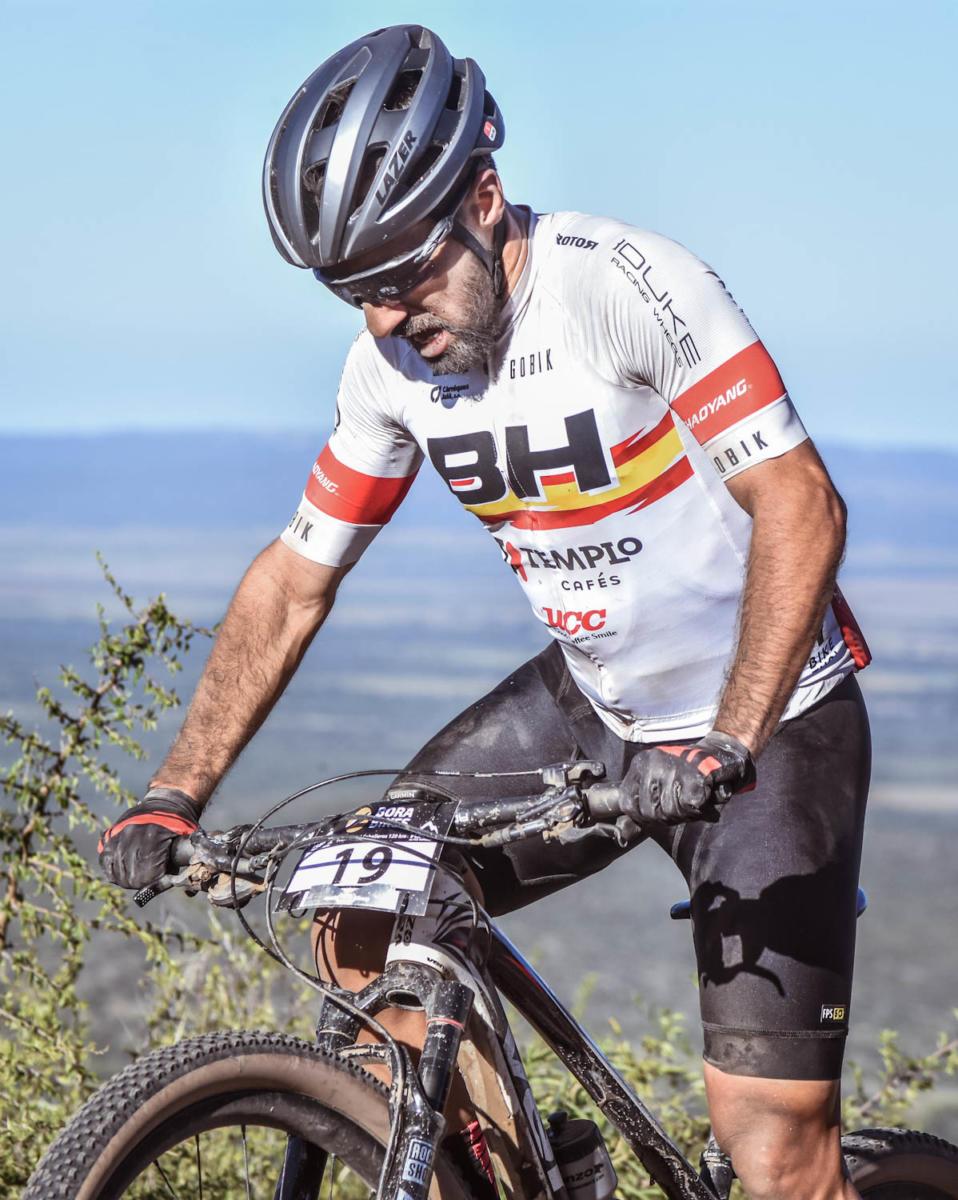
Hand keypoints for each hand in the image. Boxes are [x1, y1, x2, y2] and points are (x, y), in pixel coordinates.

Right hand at [98, 787, 201, 888]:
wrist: (167, 802)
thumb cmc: (180, 826)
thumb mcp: (186, 842)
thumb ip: (183, 866)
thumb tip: (189, 893)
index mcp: (154, 837)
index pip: (146, 875)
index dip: (152, 882)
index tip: (159, 879)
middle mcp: (133, 835)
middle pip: (130, 876)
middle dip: (139, 883)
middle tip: (146, 881)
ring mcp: (120, 833)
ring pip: (116, 870)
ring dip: (125, 878)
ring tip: (135, 877)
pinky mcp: (111, 834)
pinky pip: (105, 860)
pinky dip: (111, 869)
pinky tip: (120, 872)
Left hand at [621, 731, 755, 825]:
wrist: (720, 754)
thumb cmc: (688, 773)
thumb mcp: (657, 783)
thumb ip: (641, 804)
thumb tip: (624, 832)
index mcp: (640, 764)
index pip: (628, 803)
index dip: (643, 816)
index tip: (658, 813)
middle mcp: (652, 763)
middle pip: (649, 811)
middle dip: (667, 816)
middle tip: (682, 804)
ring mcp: (672, 768)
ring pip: (670, 810)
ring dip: (685, 812)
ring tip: (693, 798)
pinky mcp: (694, 776)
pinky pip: (690, 805)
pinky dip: (700, 808)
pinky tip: (704, 797)